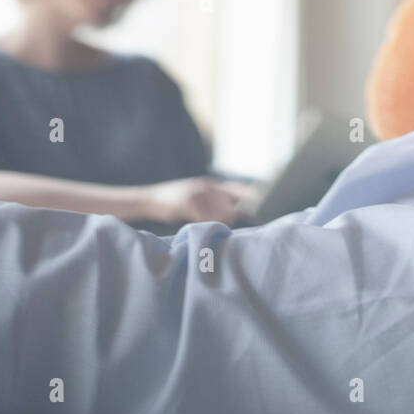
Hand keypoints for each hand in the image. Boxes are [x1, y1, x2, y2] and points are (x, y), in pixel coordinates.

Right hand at [138, 177, 260, 225]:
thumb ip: (214, 201)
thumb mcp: (196, 195)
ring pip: (219, 214)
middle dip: (232, 219)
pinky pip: (204, 219)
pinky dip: (206, 226)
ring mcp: (197, 193)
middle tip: (228, 227)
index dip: (252, 196)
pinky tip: (202, 229)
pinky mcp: (187, 203)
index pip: (238, 189)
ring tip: (211, 229)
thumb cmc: (175, 201)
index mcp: (211, 184)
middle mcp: (206, 187)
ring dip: (219, 225)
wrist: (149, 199)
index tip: (264, 203)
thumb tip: (236, 213)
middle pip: (230, 206)